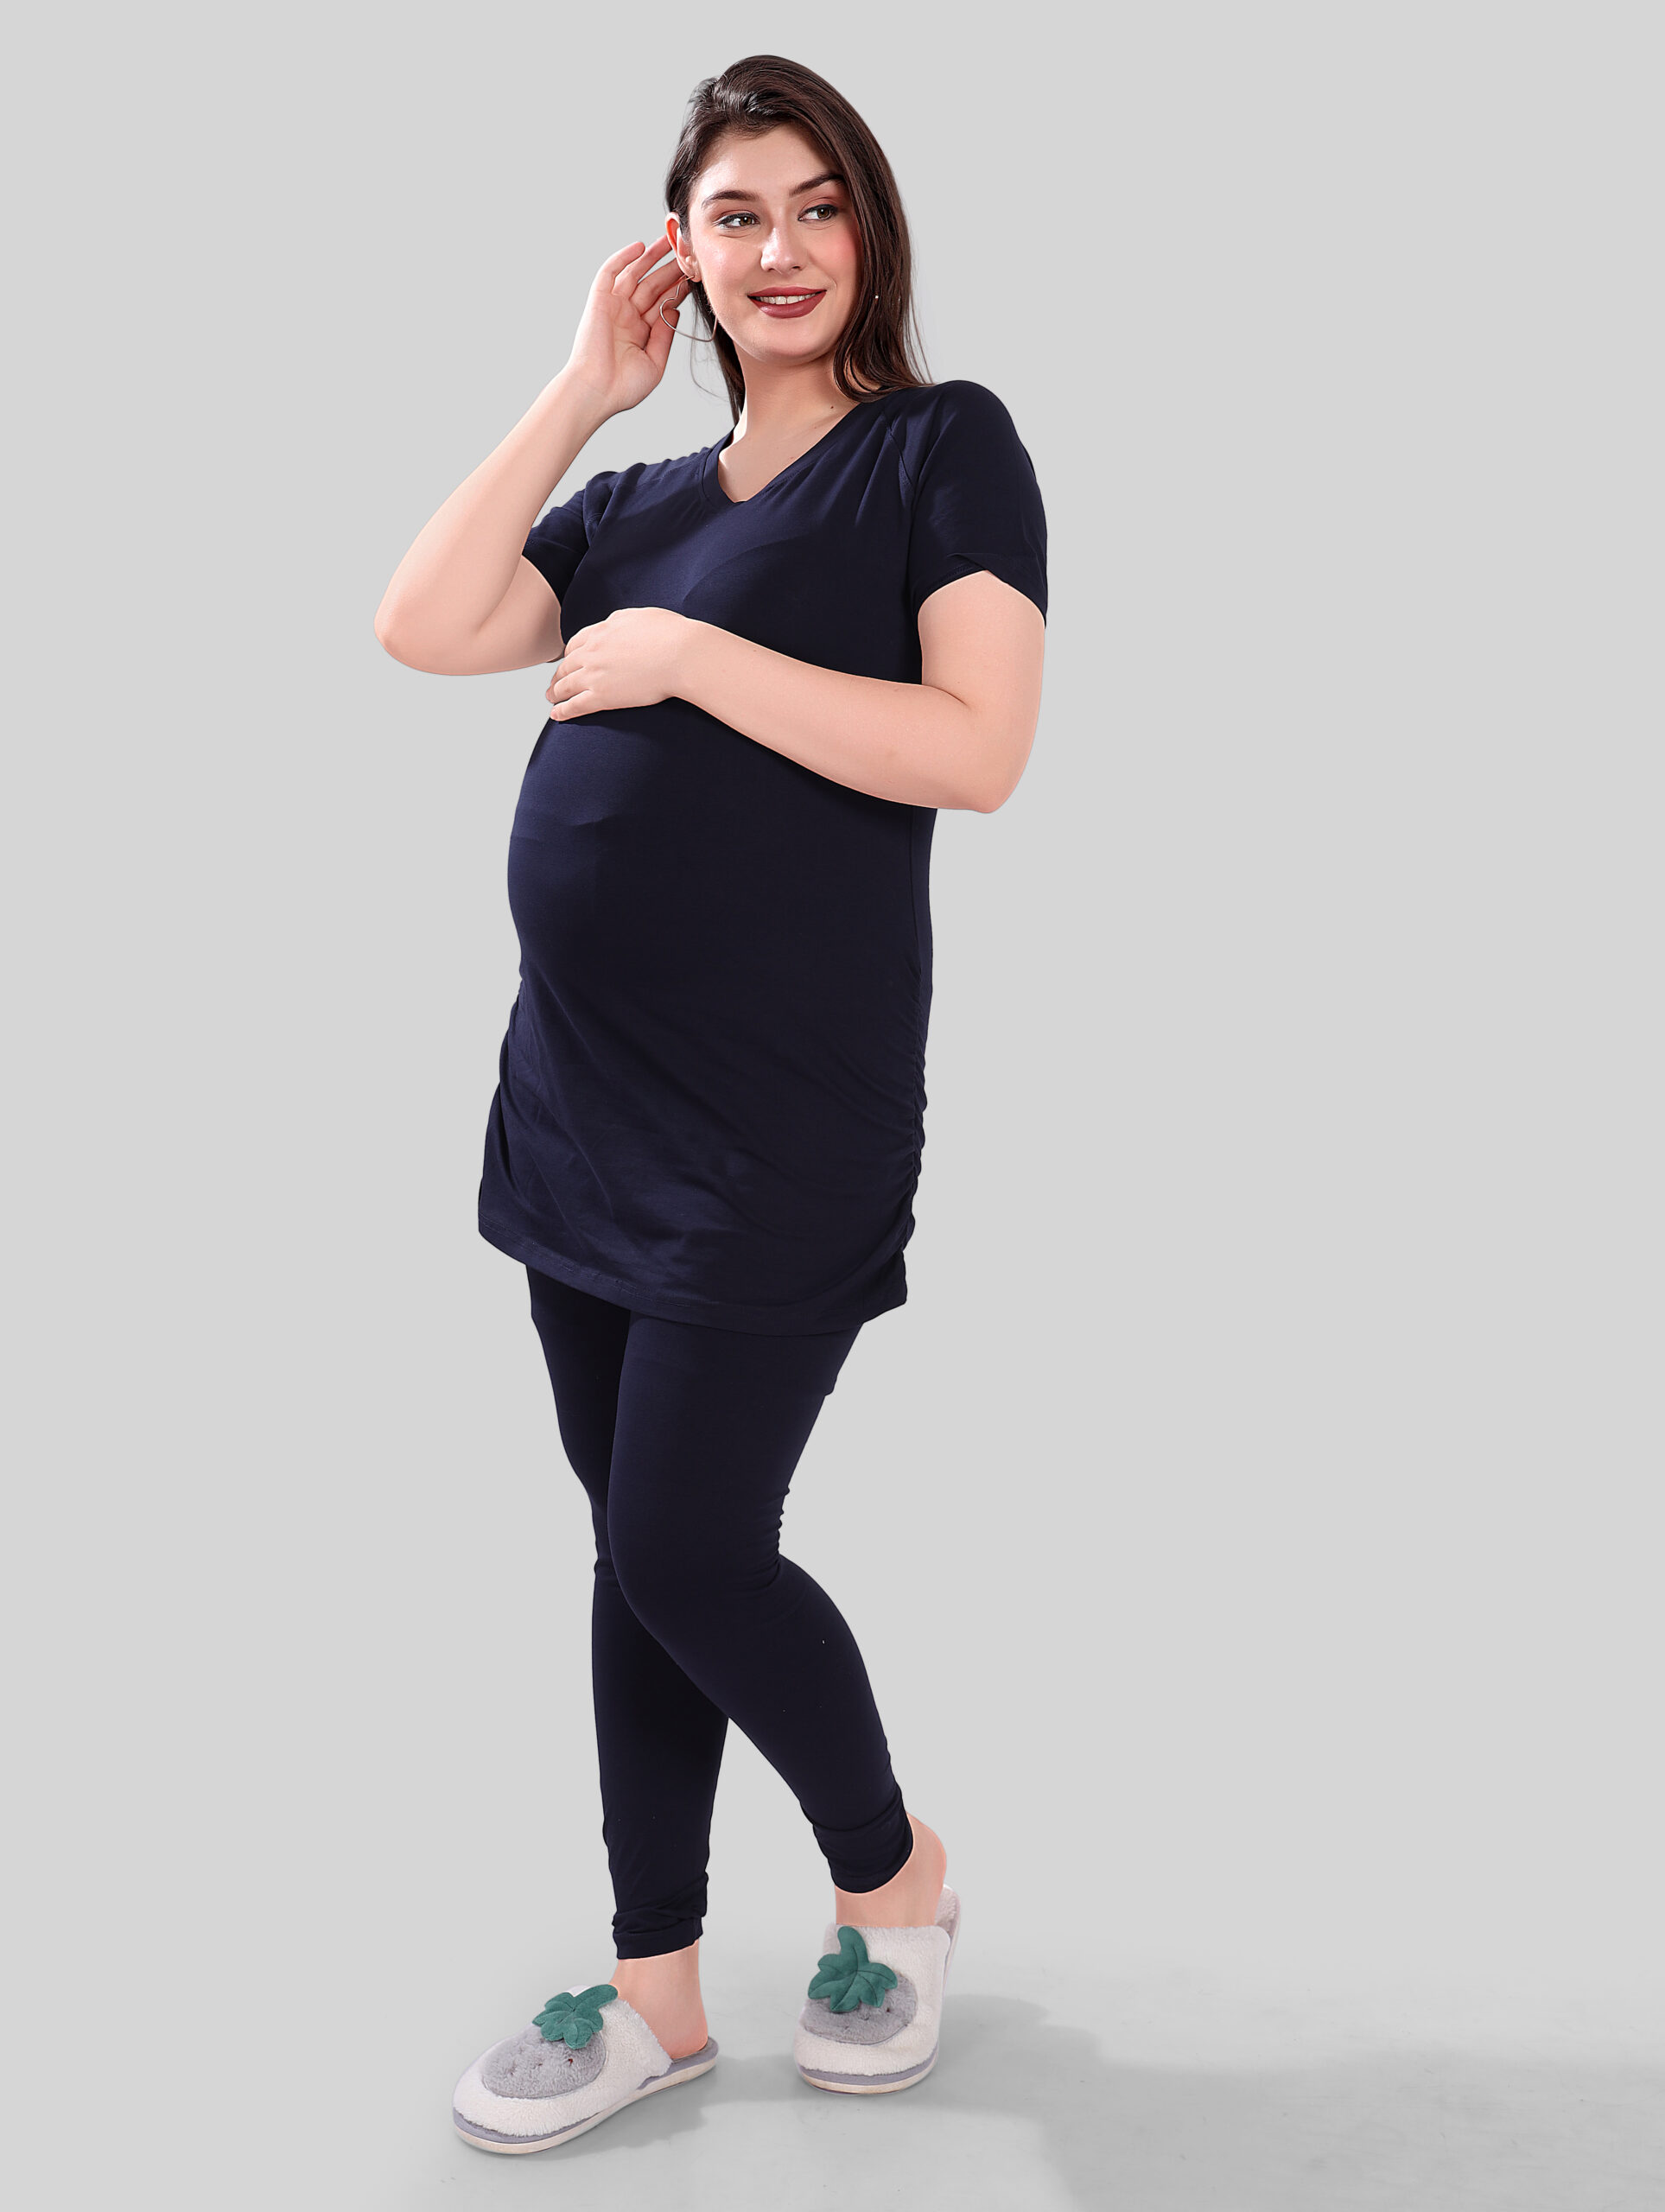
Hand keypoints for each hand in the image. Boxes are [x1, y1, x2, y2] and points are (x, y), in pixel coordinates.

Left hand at [547, 608, 698, 719]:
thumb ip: (622, 621)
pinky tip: (556, 715)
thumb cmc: (671, 634)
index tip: (568, 661)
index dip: (569, 654)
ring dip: (555, 692)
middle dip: (558, 674)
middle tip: (555, 682)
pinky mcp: (602, 696)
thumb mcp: (641, 616)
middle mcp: (592, 651)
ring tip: (551, 699)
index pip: (576, 643)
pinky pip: (575, 705)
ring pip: (565, 685)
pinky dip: (562, 711)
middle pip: (566, 665)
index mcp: (602, 630)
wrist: (681, 654)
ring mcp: (594, 674)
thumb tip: (616, 626)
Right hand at [562, 236, 688, 416]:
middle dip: (670, 269)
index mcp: (641, 332)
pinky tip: (640, 247)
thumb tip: (674, 308)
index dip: (678, 288)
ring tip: (670, 241)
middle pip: (652, 285)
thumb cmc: (623, 387)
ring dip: (651, 257)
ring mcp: (613, 307)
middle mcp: (627, 316)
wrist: (596, 393)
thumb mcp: (655, 362)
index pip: (663, 303)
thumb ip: (665, 335)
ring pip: (635, 274)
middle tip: (688, 252)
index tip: (695, 275)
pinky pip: (610, 273)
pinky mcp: (599, 301)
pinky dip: (623, 258)